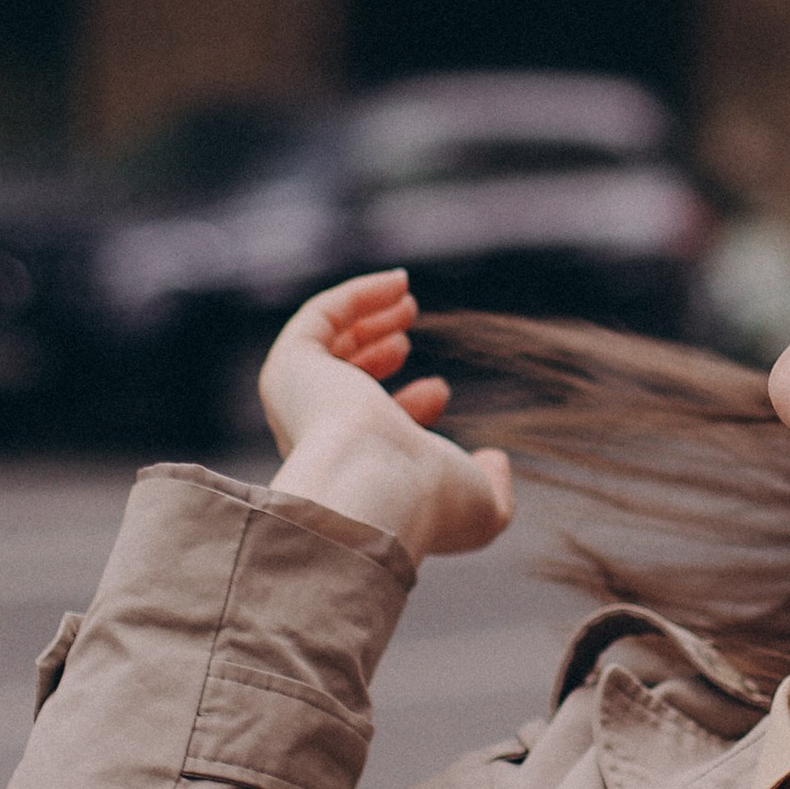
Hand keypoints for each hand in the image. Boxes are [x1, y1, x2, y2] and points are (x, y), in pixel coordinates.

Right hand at [258, 271, 512, 566]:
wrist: (378, 491)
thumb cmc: (428, 502)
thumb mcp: (480, 505)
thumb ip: (494, 486)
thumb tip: (496, 460)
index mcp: (351, 474)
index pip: (370, 435)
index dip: (409, 407)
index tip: (440, 391)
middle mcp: (317, 438)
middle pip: (341, 385)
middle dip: (375, 355)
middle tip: (410, 337)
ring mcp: (301, 399)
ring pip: (327, 346)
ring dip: (368, 318)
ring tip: (409, 301)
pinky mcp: (292, 364)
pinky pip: (320, 315)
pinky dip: (359, 295)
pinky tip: (398, 283)